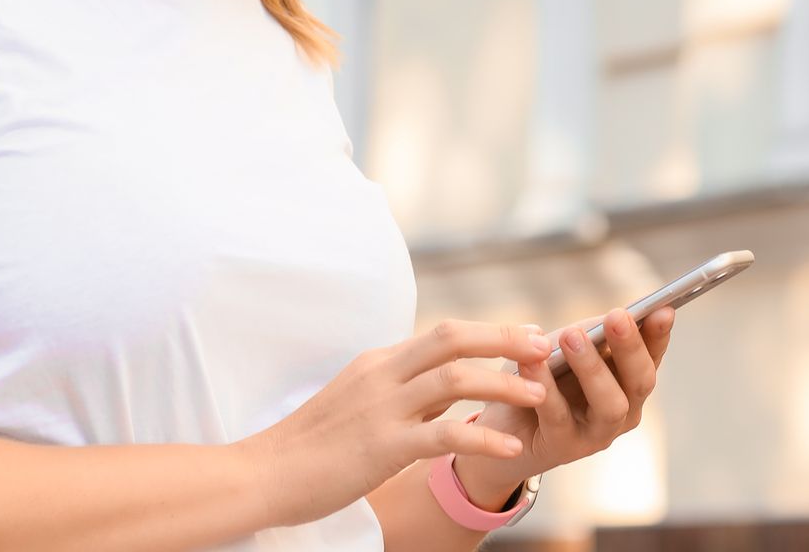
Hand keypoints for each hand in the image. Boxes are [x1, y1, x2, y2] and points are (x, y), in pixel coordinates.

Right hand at [238, 319, 556, 528]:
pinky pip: (443, 435)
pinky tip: (509, 448)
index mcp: (378, 363)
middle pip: (453, 338)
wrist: (263, 474)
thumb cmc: (309, 447)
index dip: (488, 333)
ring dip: (502, 383)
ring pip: (455, 379)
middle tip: (545, 346)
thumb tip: (441, 392)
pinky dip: (481, 437)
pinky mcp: (381, 446)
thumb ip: (397, 392)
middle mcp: (382, 374)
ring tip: (538, 394)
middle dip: (504, 339)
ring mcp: (382, 408)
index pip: (442, 334)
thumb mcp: (356, 404)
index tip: (525, 338)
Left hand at [462, 305, 675, 498]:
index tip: (663, 309)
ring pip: (610, 404)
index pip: (651, 354)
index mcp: (627, 380)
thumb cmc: (538, 379)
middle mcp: (623, 409)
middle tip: (617, 316)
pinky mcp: (564, 447)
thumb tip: (605, 318)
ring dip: (593, 368)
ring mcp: (598, 433)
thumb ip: (584, 334)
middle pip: (641, 380)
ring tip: (572, 336)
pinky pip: (558, 416)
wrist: (500, 427)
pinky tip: (530, 362)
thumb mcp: (561, 348)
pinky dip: (545, 386)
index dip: (659, 333)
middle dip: (630, 346)